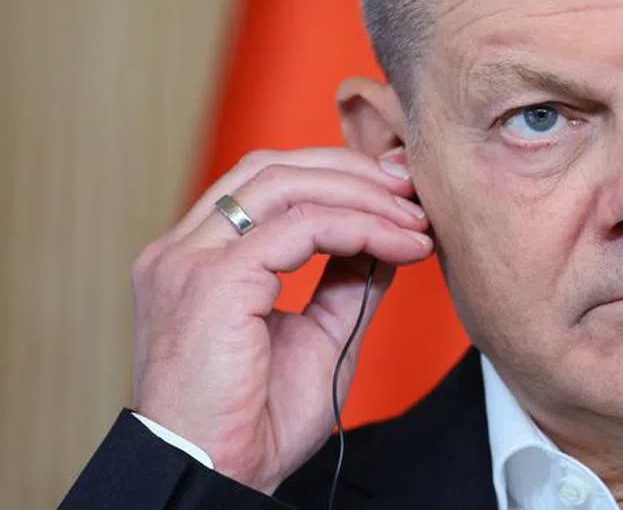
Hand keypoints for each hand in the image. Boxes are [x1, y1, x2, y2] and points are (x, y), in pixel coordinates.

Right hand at [130, 147, 431, 492]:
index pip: (265, 183)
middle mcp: (183, 250)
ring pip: (288, 187)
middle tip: (412, 192)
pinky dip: (360, 227)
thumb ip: (345, 280)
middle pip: (273, 169)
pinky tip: (399, 244)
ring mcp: (191, 260)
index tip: (397, 195)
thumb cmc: (256, 422)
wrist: (217, 477)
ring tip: (414, 221)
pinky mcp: (214, 280)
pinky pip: (303, 227)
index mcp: (196, 258)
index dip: (336, 176)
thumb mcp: (319, 334)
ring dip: (364, 197)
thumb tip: (385, 235)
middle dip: (353, 172)